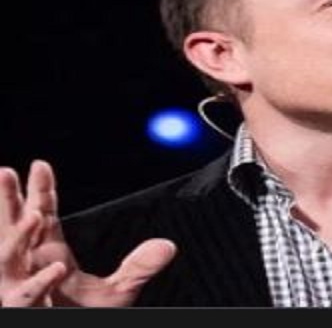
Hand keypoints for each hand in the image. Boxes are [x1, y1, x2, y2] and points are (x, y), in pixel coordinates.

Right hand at [0, 161, 176, 306]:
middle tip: (6, 171)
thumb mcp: (118, 291)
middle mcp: (30, 269)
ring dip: (18, 236)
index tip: (40, 164)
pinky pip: (25, 297)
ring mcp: (20, 289)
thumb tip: (168, 246)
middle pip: (13, 228)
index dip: (38, 190)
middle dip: (7, 201)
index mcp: (50, 255)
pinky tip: (58, 268)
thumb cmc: (86, 319)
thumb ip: (139, 267)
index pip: (42, 216)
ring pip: (7, 259)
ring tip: (36, 214)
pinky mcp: (23, 312)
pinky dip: (39, 282)